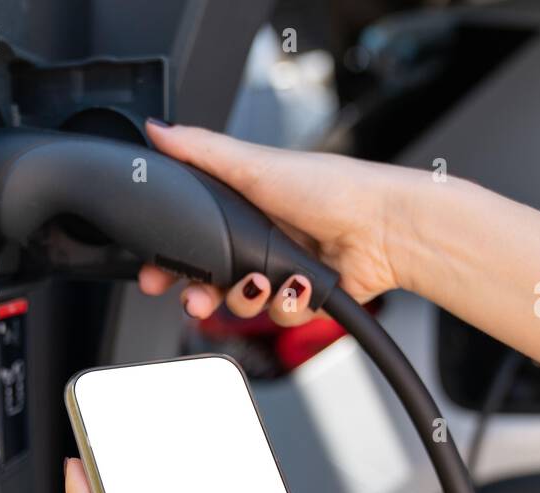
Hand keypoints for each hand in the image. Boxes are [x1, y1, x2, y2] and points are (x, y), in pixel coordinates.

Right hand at [138, 119, 420, 323]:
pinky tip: (299, 285)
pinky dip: (287, 304)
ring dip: (248, 297)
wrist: (384, 229)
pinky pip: (278, 316)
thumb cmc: (331, 188)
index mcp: (243, 206)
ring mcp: (281, 271)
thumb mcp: (254, 164)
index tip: (156, 276)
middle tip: (197, 299)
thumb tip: (157, 130)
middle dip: (200, 295)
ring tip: (265, 282)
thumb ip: (200, 151)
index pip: (192, 240)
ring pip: (242, 303)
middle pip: (211, 281)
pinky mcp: (304, 297)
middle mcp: (260, 240)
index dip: (171, 262)